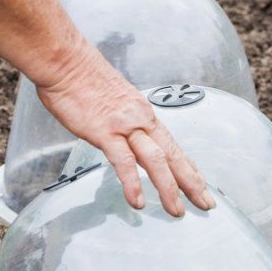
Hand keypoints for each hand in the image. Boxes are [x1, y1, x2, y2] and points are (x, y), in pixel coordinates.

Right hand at [37, 36, 214, 216]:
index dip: (190, 169)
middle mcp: (141, 121)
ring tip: (176, 210)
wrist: (66, 60)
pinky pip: (123, 161)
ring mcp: (124, 126)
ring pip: (156, 160)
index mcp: (144, 116)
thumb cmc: (84, 80)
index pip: (173, 147)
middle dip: (192, 183)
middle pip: (174, 156)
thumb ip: (125, 124)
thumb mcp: (115, 104)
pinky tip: (138, 201)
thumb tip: (128, 140)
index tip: (202, 187)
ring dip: (169, 188)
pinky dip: (133, 183)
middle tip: (206, 204)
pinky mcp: (105, 132)